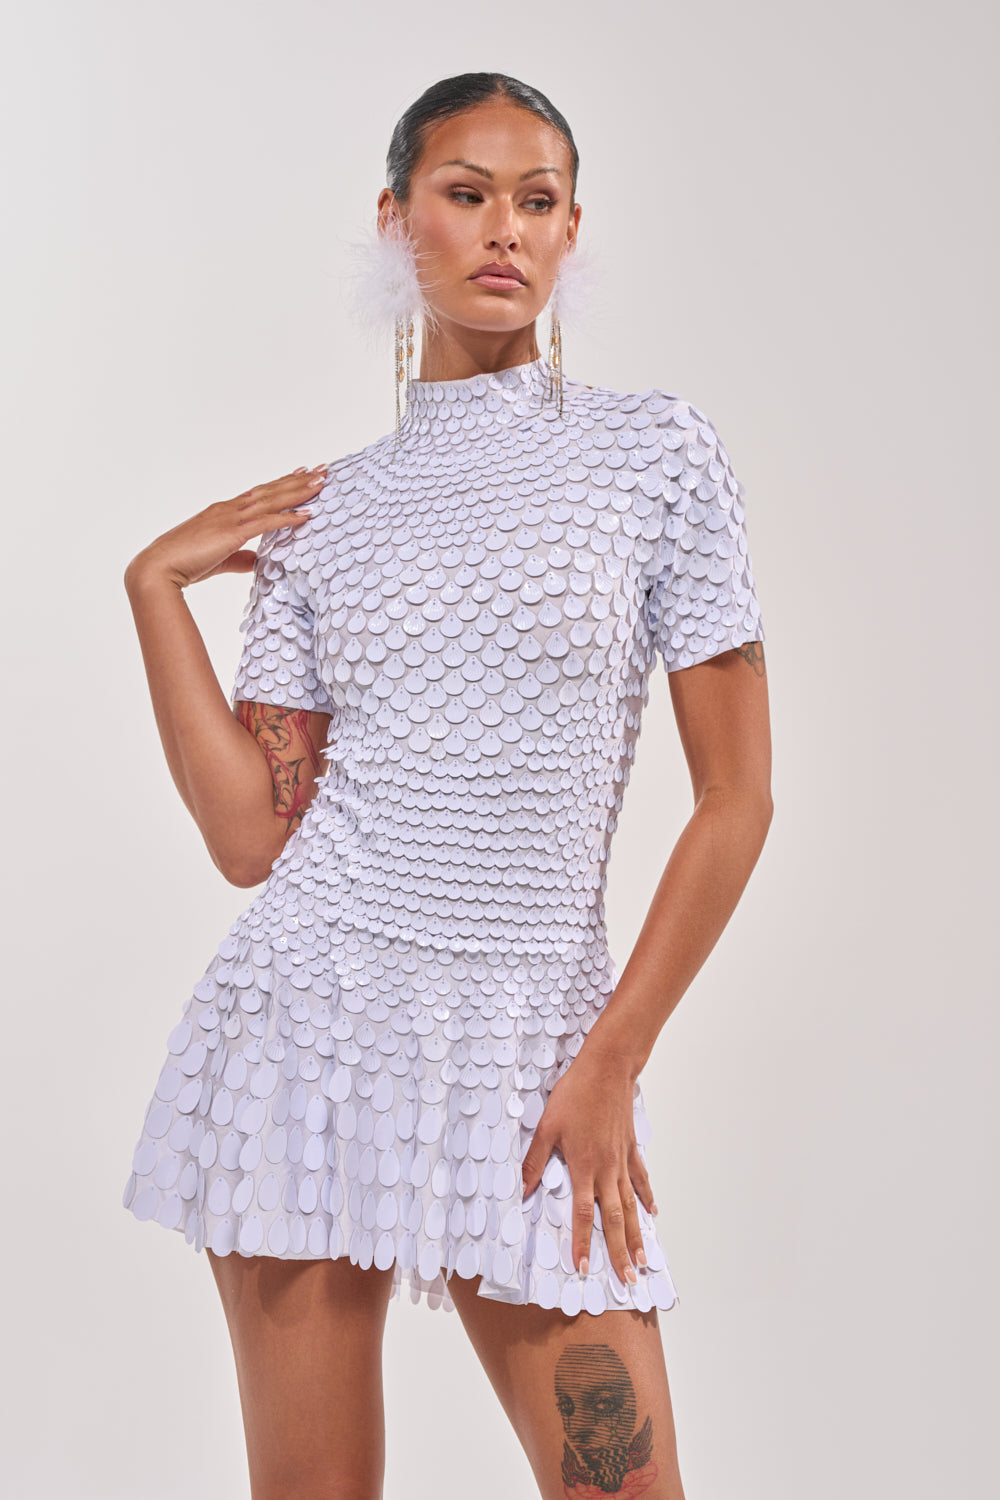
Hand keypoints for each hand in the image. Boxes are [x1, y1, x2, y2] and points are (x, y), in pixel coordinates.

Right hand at [124, 463, 328, 592]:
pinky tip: (307, 514)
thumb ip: (240, 558)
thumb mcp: (218, 559)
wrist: (158, 567)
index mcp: (223, 512)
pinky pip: (267, 522)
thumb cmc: (183, 563)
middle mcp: (229, 509)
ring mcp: (230, 518)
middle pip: (270, 490)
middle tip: (321, 470)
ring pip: (272, 499)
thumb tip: (257, 560)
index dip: (281, 484)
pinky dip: (288, 517)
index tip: (300, 473)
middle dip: (297, 480)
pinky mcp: (232, 533)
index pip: (258, 493)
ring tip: (321, 481)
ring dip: (298, 490)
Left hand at [520, 1044, 656, 1286]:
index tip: (584, 1269)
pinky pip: (641, 1179)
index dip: (583, 1243)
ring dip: (637, 1235)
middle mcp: (607, 1169)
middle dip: (620, 1252)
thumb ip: (534, 1162)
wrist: (607, 1069)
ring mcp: (622, 1160)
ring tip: (643, 1261)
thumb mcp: (546, 1127)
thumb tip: (520, 1190)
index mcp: (584, 1167)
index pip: (583, 1215)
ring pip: (631, 1205)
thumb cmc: (575, 1095)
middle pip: (614, 1219)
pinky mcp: (631, 1148)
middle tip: (627, 1281)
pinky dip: (646, 1197)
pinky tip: (652, 1213)